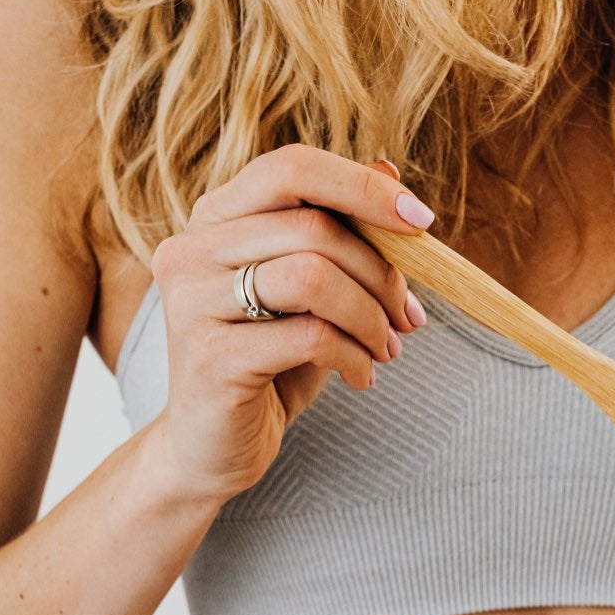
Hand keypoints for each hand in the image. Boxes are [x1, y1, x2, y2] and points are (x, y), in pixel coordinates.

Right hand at [147, 147, 433, 503]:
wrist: (211, 446)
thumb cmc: (269, 361)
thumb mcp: (313, 292)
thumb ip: (341, 231)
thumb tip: (389, 172)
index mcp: (216, 218)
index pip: (292, 168)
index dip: (363, 188)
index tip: (422, 223)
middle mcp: (191, 249)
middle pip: (313, 226)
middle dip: (381, 272)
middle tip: (406, 317)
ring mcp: (192, 302)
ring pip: (313, 276)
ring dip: (370, 315)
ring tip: (385, 348)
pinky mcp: (209, 357)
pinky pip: (308, 336)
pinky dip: (352, 355)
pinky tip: (361, 376)